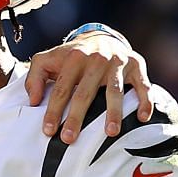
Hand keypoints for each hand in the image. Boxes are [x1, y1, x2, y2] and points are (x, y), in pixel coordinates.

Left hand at [25, 32, 152, 143]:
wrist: (101, 37)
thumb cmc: (70, 56)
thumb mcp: (47, 60)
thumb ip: (34, 78)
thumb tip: (32, 102)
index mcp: (73, 59)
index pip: (61, 89)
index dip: (53, 111)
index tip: (48, 131)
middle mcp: (96, 60)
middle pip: (85, 93)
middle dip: (76, 118)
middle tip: (69, 139)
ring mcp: (118, 63)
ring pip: (115, 91)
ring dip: (113, 113)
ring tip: (110, 132)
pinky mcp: (136, 66)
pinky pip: (143, 86)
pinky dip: (144, 101)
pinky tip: (141, 118)